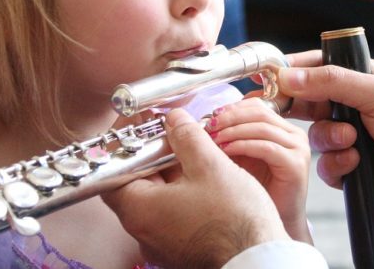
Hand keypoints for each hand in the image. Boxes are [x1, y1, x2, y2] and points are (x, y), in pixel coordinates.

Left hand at [102, 108, 289, 268]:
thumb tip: (175, 119)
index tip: (146, 131)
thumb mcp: (210, 165)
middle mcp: (143, 232)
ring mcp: (162, 245)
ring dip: (172, 176)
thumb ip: (187, 137)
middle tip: (176, 137)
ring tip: (196, 157)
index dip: (130, 147)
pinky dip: (183, 196)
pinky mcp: (181, 251)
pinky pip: (173, 217)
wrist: (259, 260)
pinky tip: (206, 184)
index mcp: (140, 210)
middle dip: (156, 157)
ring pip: (157, 201)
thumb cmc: (234, 218)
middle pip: (137, 185)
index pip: (114, 173)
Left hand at [205, 98, 311, 242]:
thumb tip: (199, 121)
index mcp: (281, 129)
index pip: (256, 104)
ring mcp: (297, 149)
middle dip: (228, 117)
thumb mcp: (234, 160)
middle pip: (258, 111)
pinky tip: (225, 153)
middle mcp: (293, 135)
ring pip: (261, 126)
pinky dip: (242, 146)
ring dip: (232, 131)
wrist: (268, 230)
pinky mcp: (295, 165)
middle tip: (206, 126)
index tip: (208, 116)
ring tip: (211, 140)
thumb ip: (224, 138)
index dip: (230, 108)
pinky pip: (266, 146)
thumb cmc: (249, 198)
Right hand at [279, 50, 373, 219]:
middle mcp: (353, 106)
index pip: (317, 67)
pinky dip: (337, 164)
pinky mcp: (351, 168)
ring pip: (315, 135)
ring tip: (352, 141)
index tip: (265, 75)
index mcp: (362, 79)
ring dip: (329, 138)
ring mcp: (351, 137)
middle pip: (308, 101)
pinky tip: (356, 162)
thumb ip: (331, 81)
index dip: (291, 71)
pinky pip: (325, 165)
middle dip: (294, 106)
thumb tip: (289, 75)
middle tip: (274, 108)